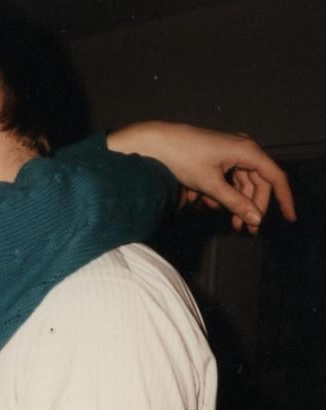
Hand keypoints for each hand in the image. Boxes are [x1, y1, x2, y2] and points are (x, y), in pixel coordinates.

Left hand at [108, 121, 296, 233]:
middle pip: (257, 183)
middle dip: (252, 207)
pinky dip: (219, 193)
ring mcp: (229, 152)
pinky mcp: (216, 157)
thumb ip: (235, 203)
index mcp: (247, 151)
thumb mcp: (211, 184)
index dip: (283, 199)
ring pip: (240, 183)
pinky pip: (226, 179)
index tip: (289, 218)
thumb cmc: (182, 157)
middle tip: (246, 229)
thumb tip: (255, 218)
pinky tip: (203, 202)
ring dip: (234, 203)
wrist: (156, 143)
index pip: (275, 177)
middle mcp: (242, 149)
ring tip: (229, 223)